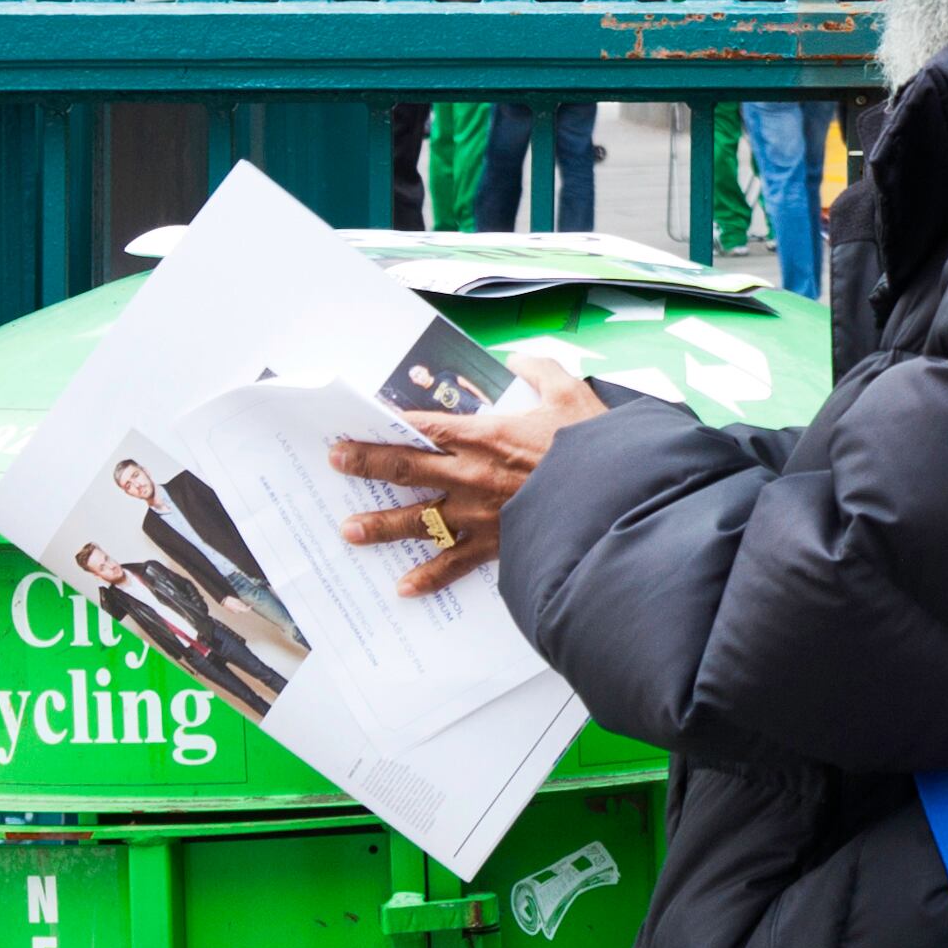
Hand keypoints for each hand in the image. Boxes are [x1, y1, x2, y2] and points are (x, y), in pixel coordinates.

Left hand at [330, 371, 609, 595]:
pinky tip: (403, 587)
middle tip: (335, 461)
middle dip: (367, 463)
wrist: (612, 497)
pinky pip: (454, 564)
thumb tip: (517, 359)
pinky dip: (428, 577)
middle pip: (406, 467)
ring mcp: (478, 513)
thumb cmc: (593, 446)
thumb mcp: (571, 392)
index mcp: (485, 435)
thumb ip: (540, 370)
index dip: (389, 423)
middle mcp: (471, 474)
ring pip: (417, 519)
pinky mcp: (495, 545)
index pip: (424, 426)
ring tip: (349, 530)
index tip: (364, 421)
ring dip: (380, 525)